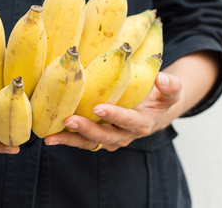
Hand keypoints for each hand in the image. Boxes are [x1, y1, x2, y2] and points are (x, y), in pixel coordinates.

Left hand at [44, 72, 182, 150]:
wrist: (154, 111)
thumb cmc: (161, 97)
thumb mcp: (172, 91)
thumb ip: (171, 86)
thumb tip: (162, 78)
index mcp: (142, 123)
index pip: (128, 121)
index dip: (115, 116)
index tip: (99, 108)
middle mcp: (125, 135)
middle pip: (105, 136)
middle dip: (87, 130)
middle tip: (69, 120)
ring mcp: (110, 138)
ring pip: (89, 143)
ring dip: (70, 139)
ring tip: (50, 136)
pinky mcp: (98, 137)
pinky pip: (82, 141)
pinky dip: (66, 138)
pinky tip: (49, 134)